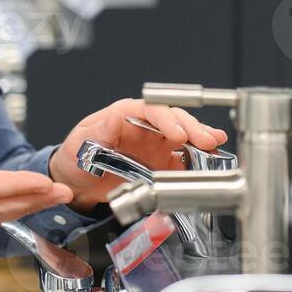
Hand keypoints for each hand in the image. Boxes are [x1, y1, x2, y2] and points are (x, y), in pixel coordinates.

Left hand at [49, 99, 228, 212]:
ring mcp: (155, 144)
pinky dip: (196, 160)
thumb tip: (114, 117)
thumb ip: (99, 132)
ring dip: (200, 139)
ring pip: (183, 135)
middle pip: (173, 119)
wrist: (77, 182)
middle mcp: (144, 125)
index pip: (151, 109)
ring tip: (215, 144)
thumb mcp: (81, 143)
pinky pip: (181, 159)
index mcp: (124, 114)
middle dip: (191, 127)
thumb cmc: (75, 156)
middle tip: (206, 140)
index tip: (177, 134)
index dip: (167, 119)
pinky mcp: (160, 162)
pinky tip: (209, 161)